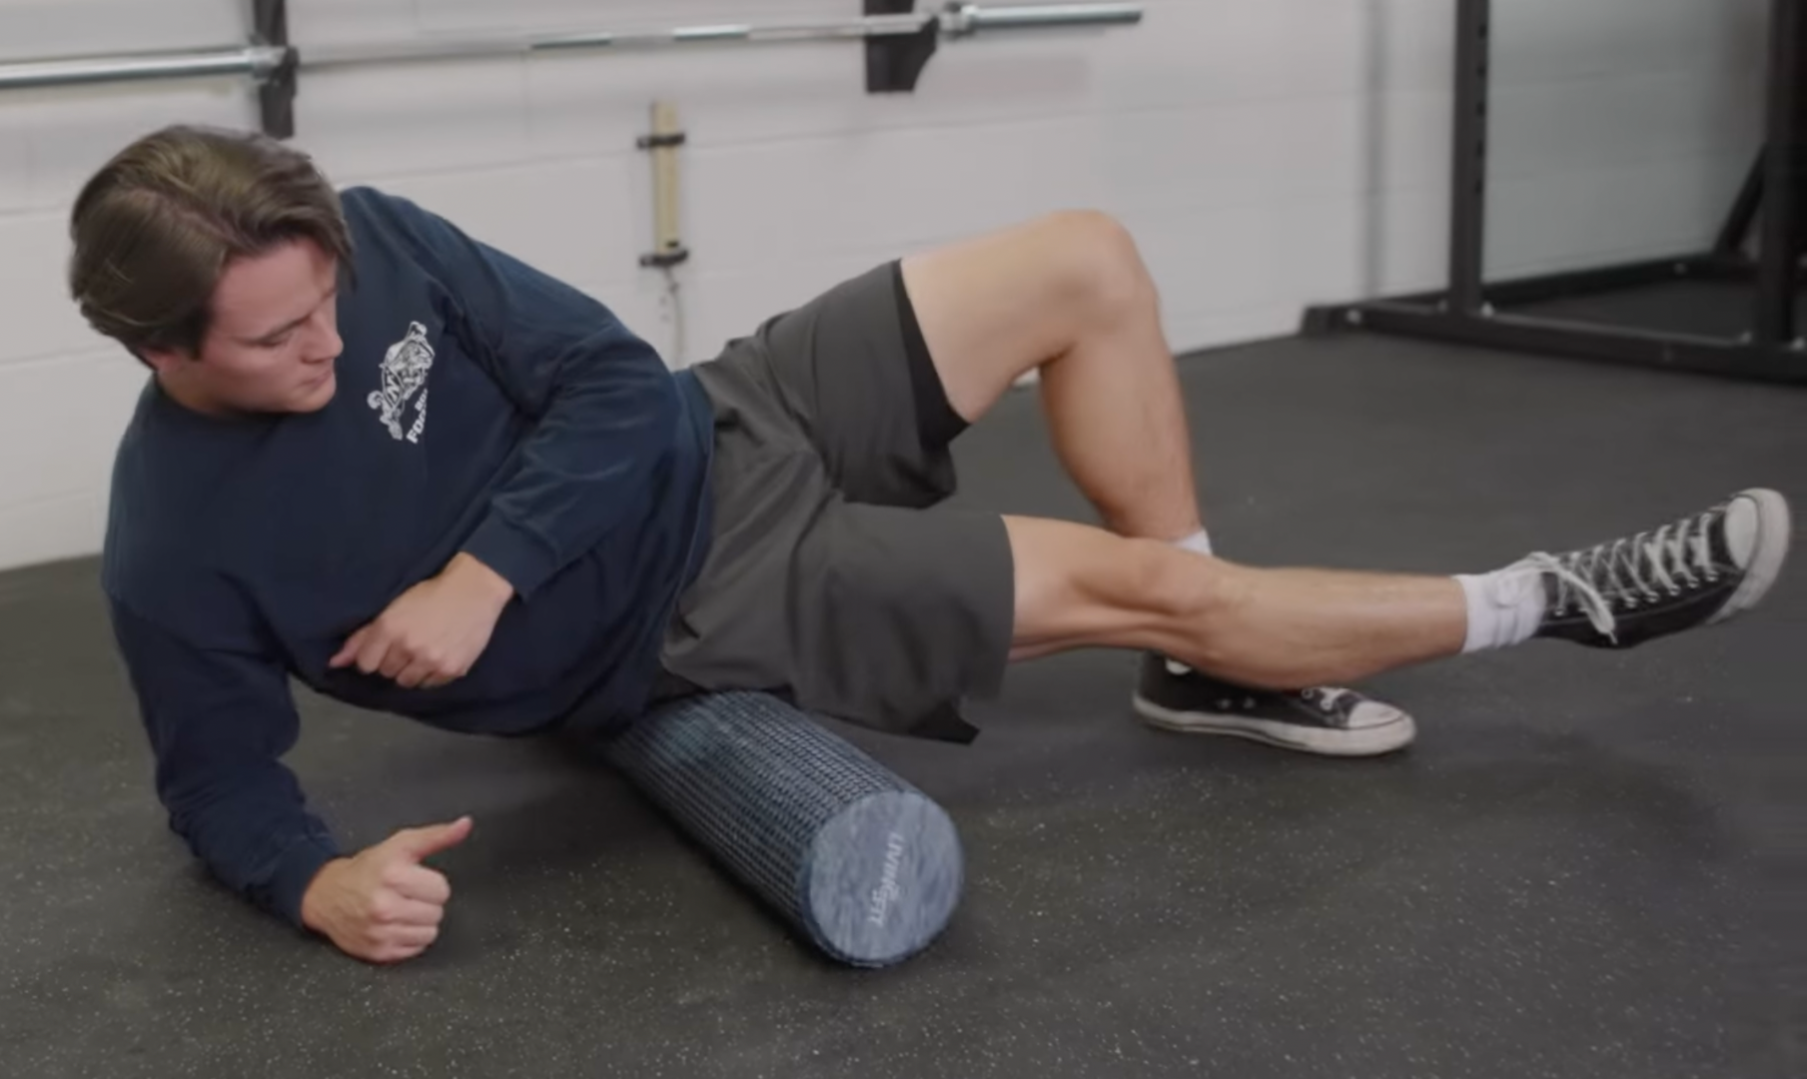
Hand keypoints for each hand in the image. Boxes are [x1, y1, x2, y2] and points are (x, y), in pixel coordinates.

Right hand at [301, 817, 472, 963]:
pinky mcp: (378, 952)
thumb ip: (437, 836)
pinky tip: (394, 926)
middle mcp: (385, 906)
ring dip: (420, 923)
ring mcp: (380, 932)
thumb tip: (465, 825)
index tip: (415, 880)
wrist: (325, 894)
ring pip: (429, 934)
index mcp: (393, 875)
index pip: (442, 890)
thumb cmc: (367, 869)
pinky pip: (416, 950)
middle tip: (406, 896)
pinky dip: (409, 939)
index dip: (431, 883)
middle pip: (437, 913)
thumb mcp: (401, 845)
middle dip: (426, 903)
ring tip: (401, 910)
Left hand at [330, 553, 513, 688]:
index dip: (372, 656)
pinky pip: (429, 684)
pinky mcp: (452, 669)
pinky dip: (430, 674)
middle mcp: (408, 647)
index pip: (365, 664)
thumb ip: (363, 637)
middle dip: (392, 661)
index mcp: (389, 628)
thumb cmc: (432, 593)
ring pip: (406, 682)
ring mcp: (431, 661)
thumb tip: (334, 663)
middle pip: (385, 673)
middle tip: (408, 643)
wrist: (475, 590)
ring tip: (423, 651)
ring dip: (410, 670)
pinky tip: (438, 655)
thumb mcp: (393, 608)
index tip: (384, 646)